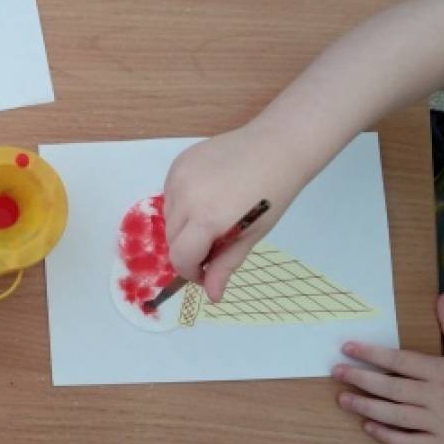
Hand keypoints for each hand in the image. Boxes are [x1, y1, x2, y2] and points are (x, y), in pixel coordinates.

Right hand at [162, 121, 309, 300]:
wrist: (275, 146)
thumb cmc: (272, 195)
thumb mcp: (251, 234)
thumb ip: (225, 264)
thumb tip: (211, 296)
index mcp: (207, 219)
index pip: (180, 257)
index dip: (190, 272)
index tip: (205, 273)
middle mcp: (186, 197)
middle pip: (171, 238)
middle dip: (189, 249)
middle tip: (215, 245)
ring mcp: (179, 177)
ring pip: (168, 217)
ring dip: (184, 226)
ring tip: (212, 218)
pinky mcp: (178, 163)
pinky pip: (170, 194)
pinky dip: (182, 204)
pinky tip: (206, 197)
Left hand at [333, 294, 443, 443]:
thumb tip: (441, 295)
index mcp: (442, 371)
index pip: (399, 360)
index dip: (371, 354)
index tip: (346, 347)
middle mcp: (437, 397)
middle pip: (391, 388)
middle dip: (360, 379)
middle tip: (335, 372)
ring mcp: (439, 423)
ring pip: (395, 416)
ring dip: (366, 407)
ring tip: (342, 399)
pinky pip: (410, 443)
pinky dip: (388, 437)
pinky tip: (368, 427)